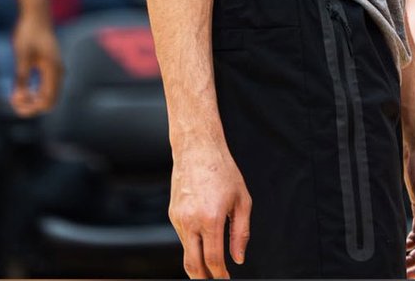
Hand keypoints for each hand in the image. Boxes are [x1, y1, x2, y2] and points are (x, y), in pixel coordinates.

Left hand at [9, 2, 62, 115]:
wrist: (37, 13)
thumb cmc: (28, 32)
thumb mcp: (22, 56)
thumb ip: (21, 79)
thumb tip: (18, 100)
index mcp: (53, 70)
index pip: (46, 101)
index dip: (30, 108)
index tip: (14, 102)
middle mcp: (58, 72)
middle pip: (50, 102)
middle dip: (32, 107)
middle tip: (14, 101)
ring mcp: (57, 70)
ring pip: (49, 96)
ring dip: (34, 101)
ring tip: (16, 96)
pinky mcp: (52, 67)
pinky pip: (47, 88)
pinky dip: (36, 93)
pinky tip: (22, 89)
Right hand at [169, 144, 251, 278]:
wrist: (197, 148)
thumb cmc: (222, 170)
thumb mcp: (242, 200)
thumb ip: (241, 232)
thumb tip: (238, 258)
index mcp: (210, 218)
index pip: (213, 260)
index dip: (220, 275)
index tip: (225, 278)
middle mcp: (191, 220)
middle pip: (193, 265)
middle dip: (203, 278)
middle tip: (214, 279)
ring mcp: (178, 218)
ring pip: (186, 251)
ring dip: (197, 260)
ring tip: (210, 262)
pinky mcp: (172, 213)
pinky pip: (182, 236)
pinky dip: (192, 243)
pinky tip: (202, 238)